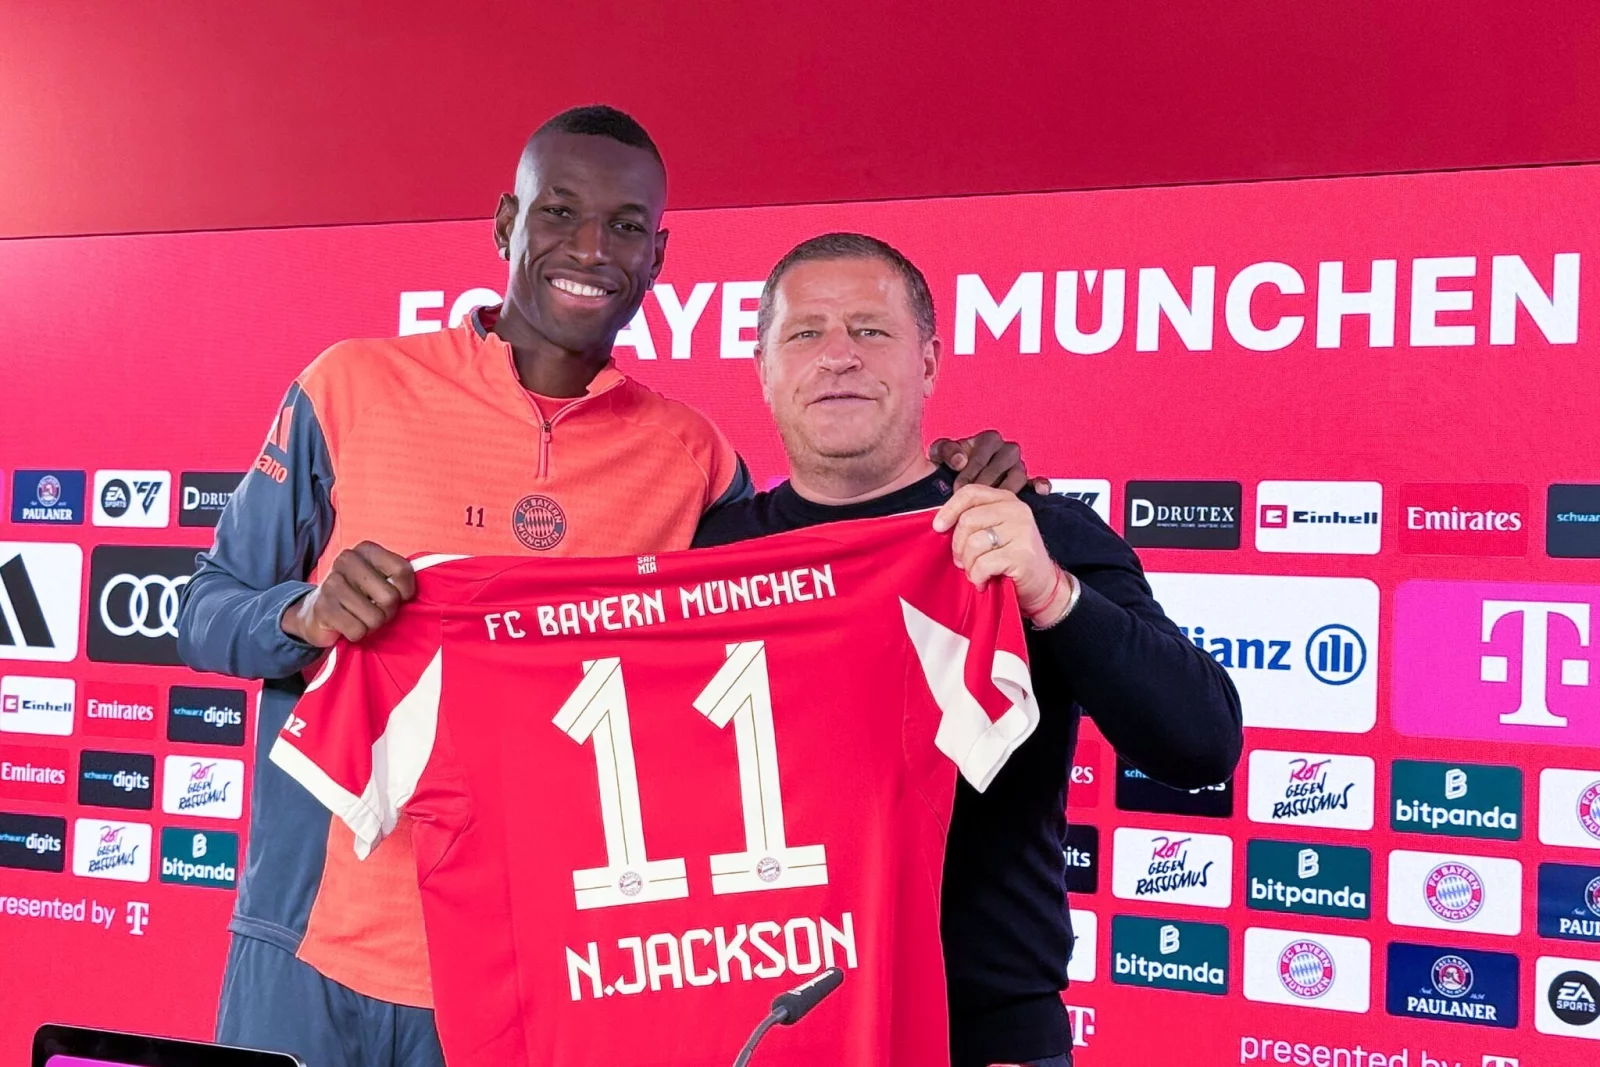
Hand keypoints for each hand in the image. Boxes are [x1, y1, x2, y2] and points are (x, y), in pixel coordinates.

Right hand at [281, 541, 417, 646]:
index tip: (399, 596)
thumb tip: (411, 593)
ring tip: (359, 616)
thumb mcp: (379, 579)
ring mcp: (331, 583)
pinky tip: (346, 624)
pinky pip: (358, 630)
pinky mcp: (322, 608)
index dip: (406, 590)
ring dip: (371, 625)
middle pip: (390, 597)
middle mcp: (346, 560)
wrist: (317, 612)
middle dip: (387, 611)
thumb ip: (398, 577)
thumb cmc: (358, 595)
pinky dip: (357, 634)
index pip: (402, 570)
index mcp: (365, 549)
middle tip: (374, 609)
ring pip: (375, 618)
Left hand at [927, 430, 1050, 493]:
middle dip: (985, 481)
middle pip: (1003, 462)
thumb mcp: (940, 456)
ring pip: (1019, 474)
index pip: (985, 450)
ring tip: (991, 505)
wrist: (955, 489)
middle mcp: (1007, 450)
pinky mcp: (1028, 483)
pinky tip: (1038, 492)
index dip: (971, 469)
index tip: (958, 487)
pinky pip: (1038, 481)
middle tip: (972, 499)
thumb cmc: (948, 469)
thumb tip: (960, 461)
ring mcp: (1019, 467)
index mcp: (988, 440)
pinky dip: (1040, 485)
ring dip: (1005, 489)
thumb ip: (946, 451)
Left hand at [932, 485, 1075, 623]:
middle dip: (958, 546)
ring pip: (974, 543)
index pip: (971, 492)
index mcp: (1007, 500)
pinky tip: (984, 581)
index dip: (950, 508)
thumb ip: (974, 522)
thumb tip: (940, 523)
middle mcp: (1017, 511)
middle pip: (968, 520)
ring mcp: (1022, 531)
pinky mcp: (1022, 554)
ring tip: (977, 572)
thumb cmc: (1012, 558)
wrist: (1042, 585)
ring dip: (968, 565)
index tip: (938, 527)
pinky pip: (983, 564)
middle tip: (962, 562)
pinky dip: (978, 577)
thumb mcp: (994, 531)